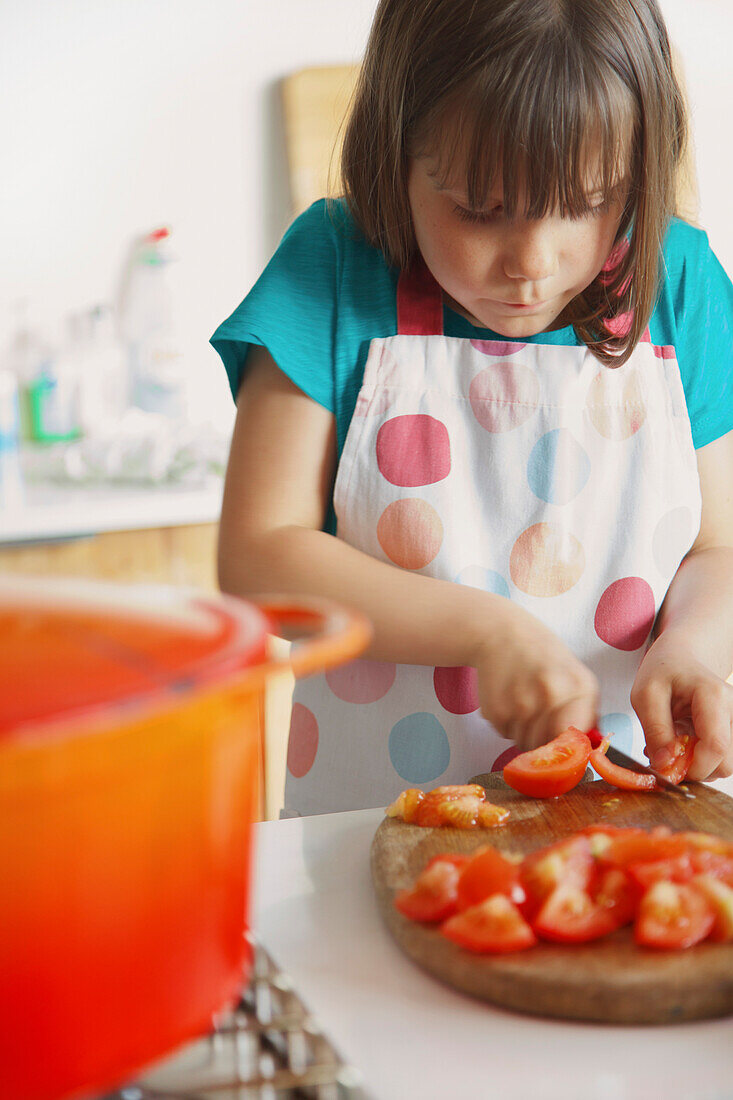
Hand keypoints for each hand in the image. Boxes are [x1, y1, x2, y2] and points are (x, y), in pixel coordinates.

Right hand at [472, 605, 598, 750]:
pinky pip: (505, 734)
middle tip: (540, 719)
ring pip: (525, 744)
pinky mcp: (495, 710)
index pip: (578, 739)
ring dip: (524, 732)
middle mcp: (551, 696)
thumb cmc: (543, 657)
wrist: (502, 634)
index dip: (569, 746)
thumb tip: (591, 748)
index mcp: (579, 687)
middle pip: (551, 747)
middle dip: (545, 740)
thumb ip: (587, 712)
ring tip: (524, 705)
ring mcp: (521, 704)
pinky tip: (509, 700)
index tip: (564, 741)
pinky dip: (507, 724)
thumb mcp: (576, 676)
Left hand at [631, 633, 732, 780]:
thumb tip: (665, 766)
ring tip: (672, 745)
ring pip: (724, 766)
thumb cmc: (664, 671)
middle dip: (694, 769)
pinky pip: (720, 760)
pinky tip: (683, 745)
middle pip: (725, 764)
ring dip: (695, 765)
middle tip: (665, 754)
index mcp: (714, 696)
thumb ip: (655, 731)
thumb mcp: (646, 695)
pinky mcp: (732, 732)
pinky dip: (700, 761)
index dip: (693, 767)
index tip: (667, 767)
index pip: (716, 747)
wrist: (682, 658)